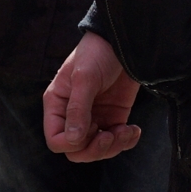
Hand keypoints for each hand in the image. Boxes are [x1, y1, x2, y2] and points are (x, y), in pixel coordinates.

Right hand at [41, 32, 142, 162]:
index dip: (73, 142)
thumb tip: (73, 140)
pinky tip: (134, 129)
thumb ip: (78, 109)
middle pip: (76, 150)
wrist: (124, 42)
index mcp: (57, 105)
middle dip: (95, 149)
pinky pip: (116, 141)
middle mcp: (72, 115)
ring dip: (114, 146)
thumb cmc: (97, 53)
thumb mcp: (85, 78)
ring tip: (127, 130)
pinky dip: (127, 141)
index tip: (92, 127)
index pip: (56, 139)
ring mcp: (94, 117)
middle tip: (110, 136)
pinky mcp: (114, 117)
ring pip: (96, 149)